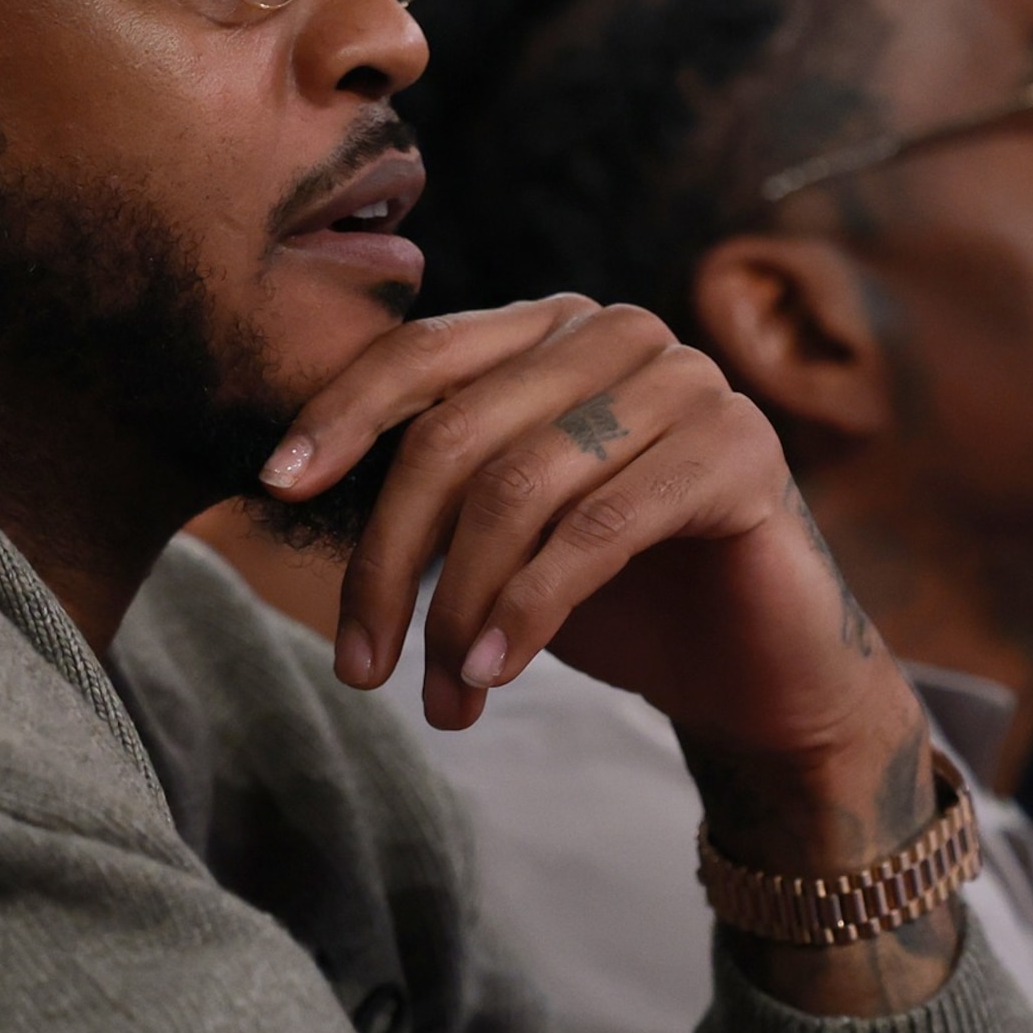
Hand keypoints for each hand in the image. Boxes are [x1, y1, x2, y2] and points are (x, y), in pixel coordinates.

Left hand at [258, 296, 933, 885]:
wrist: (758, 674)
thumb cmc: (618, 598)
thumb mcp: (500, 534)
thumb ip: (428, 490)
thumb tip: (284, 480)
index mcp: (551, 331)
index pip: (420, 354)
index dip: (340, 415)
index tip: (274, 488)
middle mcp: (618, 334)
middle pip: (455, 434)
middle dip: (389, 562)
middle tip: (361, 669)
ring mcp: (687, 382)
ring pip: (518, 487)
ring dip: (460, 608)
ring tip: (444, 701)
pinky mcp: (738, 450)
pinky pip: (597, 528)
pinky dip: (530, 608)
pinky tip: (498, 674)